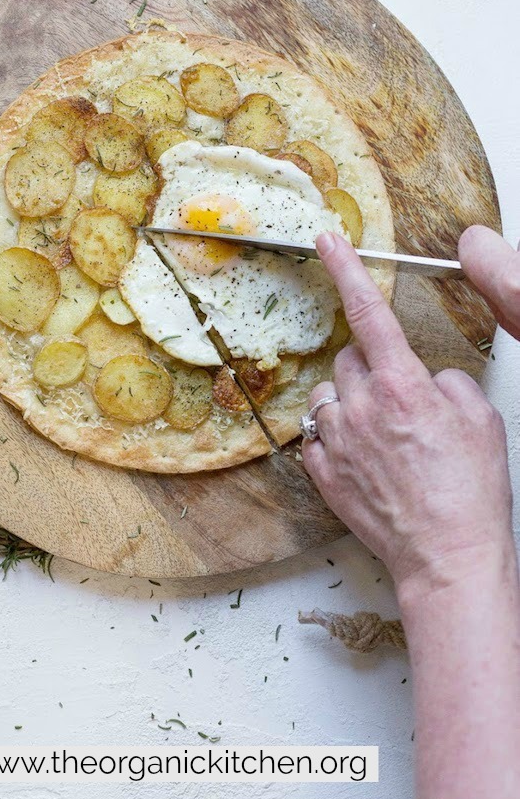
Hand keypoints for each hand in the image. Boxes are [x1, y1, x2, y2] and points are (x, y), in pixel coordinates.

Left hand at [301, 232, 511, 591]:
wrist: (448, 557)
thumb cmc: (470, 492)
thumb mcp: (481, 419)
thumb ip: (447, 382)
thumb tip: (424, 380)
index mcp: (402, 386)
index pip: (368, 312)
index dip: (345, 269)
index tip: (326, 241)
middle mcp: (361, 407)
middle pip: (350, 358)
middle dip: (371, 367)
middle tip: (401, 400)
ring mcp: (337, 440)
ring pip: (329, 394)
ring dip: (350, 401)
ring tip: (383, 434)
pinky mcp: (323, 472)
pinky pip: (318, 435)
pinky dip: (337, 436)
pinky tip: (366, 457)